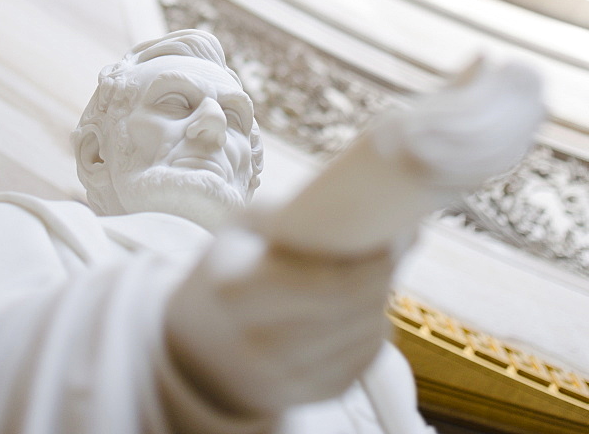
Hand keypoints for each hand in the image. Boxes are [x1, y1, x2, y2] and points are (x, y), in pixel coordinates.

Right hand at [165, 226, 393, 417]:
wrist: (200, 348)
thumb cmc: (227, 272)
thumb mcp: (240, 232)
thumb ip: (290, 216)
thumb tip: (357, 201)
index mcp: (237, 292)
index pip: (323, 287)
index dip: (366, 266)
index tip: (388, 239)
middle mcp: (258, 343)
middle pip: (348, 313)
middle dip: (382, 278)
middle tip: (396, 248)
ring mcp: (283, 378)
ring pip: (361, 340)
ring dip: (382, 303)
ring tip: (385, 272)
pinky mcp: (307, 396)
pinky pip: (361, 364)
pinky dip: (375, 333)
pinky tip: (371, 307)